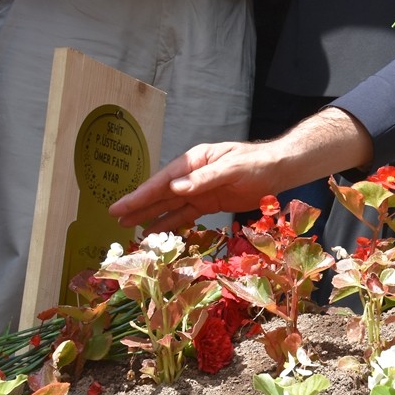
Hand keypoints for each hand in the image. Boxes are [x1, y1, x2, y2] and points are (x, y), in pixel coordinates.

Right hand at [110, 108, 373, 231]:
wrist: (280, 168)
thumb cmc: (257, 162)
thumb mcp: (232, 168)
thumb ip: (205, 179)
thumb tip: (176, 189)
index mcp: (194, 161)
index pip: (163, 181)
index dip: (140, 194)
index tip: (120, 205)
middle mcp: (193, 175)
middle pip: (161, 193)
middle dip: (138, 205)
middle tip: (115, 219)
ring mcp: (201, 189)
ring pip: (171, 205)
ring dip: (151, 217)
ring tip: (128, 228)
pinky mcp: (211, 202)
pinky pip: (186, 214)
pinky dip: (172, 223)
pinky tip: (157, 232)